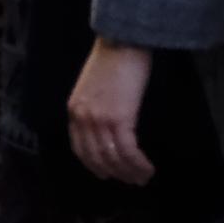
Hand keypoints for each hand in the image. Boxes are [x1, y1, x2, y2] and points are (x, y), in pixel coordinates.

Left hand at [69, 38, 156, 184]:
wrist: (122, 41)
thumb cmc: (112, 60)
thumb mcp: (93, 87)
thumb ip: (94, 107)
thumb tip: (107, 128)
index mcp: (74, 109)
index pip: (80, 148)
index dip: (95, 165)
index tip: (108, 174)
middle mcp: (82, 117)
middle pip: (97, 158)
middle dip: (116, 173)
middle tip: (133, 180)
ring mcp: (99, 119)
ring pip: (114, 158)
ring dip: (130, 172)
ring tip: (144, 177)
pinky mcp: (119, 118)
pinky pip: (128, 152)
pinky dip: (139, 164)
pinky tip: (149, 167)